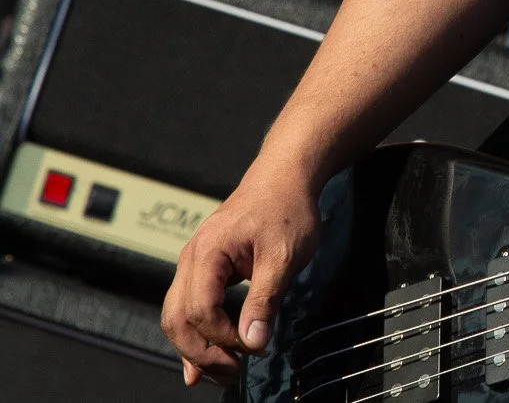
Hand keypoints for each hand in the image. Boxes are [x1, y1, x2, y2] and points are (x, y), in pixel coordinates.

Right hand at [162, 165, 320, 385]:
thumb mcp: (284, 255)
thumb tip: (254, 341)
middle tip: (232, 374)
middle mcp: (192, 259)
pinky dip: (196, 334)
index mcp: (207, 253)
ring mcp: (194, 264)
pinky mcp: (204, 269)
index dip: (224, 337)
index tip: (253, 350)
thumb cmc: (287, 208)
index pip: (201, 310)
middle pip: (177, 319)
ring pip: (177, 316)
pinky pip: (189, 307)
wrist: (286, 177)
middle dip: (201, 353)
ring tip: (223, 373)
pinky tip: (202, 361)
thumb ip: (266, 299)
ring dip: (196, 348)